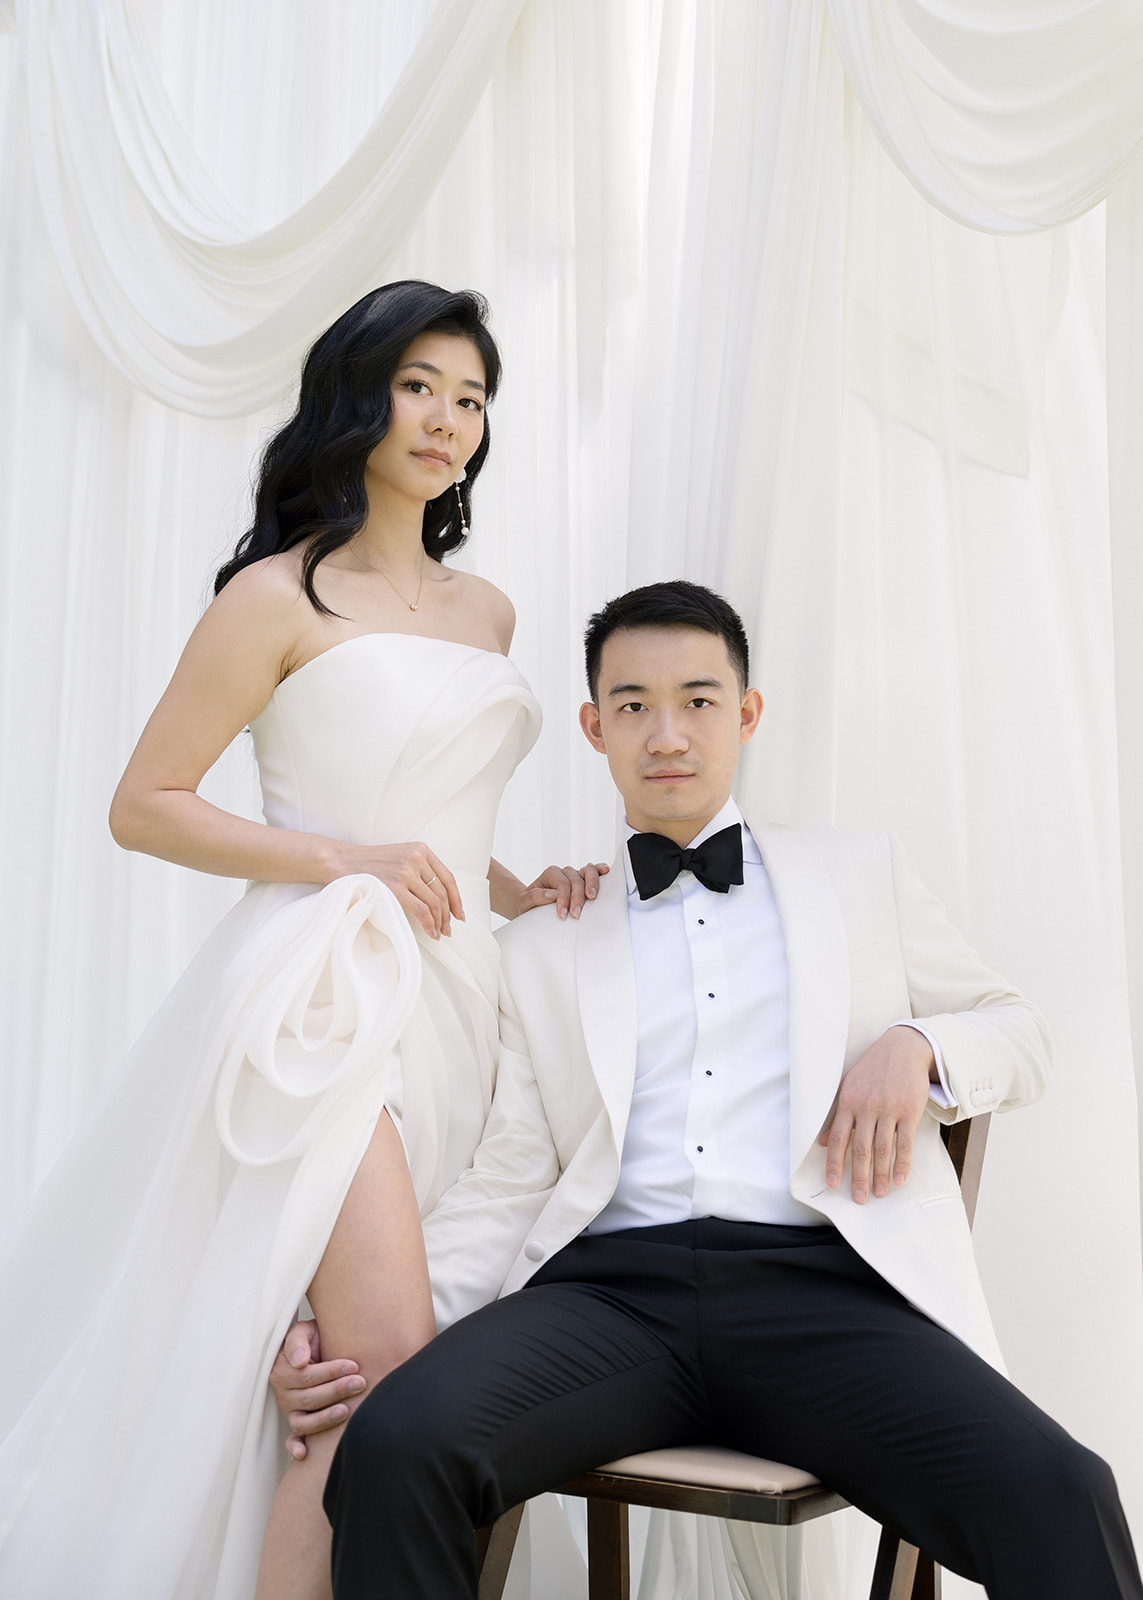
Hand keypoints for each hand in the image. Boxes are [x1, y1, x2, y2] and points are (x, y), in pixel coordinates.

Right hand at [269, 1319, 366, 1460]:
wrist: (319, 1347)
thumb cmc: (312, 1339)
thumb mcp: (303, 1331)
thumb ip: (297, 1341)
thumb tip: (299, 1360)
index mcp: (282, 1371)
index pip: (307, 1375)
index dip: (330, 1371)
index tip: (353, 1365)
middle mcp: (283, 1394)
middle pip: (309, 1398)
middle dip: (337, 1391)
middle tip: (361, 1383)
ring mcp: (290, 1411)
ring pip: (304, 1422)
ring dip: (325, 1418)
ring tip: (347, 1410)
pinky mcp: (297, 1424)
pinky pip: (293, 1439)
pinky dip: (295, 1448)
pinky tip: (304, 1454)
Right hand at [331, 841, 462, 939]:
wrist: (341, 861)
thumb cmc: (370, 863)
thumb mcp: (400, 856)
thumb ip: (419, 869)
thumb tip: (438, 896)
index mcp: (421, 849)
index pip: (448, 878)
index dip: (456, 899)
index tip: (460, 914)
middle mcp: (416, 858)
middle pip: (442, 892)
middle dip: (448, 915)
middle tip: (448, 929)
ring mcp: (406, 872)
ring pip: (434, 903)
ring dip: (439, 922)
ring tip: (439, 933)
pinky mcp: (395, 888)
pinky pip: (421, 911)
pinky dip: (429, 924)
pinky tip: (430, 932)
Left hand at [515, 861, 609, 920]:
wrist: (531, 905)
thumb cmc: (528, 904)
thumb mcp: (524, 902)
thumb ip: (534, 897)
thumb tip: (552, 894)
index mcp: (551, 873)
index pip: (561, 884)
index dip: (564, 899)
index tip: (563, 915)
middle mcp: (565, 871)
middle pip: (576, 879)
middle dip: (577, 897)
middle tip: (576, 914)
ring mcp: (576, 874)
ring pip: (588, 871)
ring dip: (592, 884)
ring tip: (592, 897)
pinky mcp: (585, 879)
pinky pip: (595, 871)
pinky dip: (600, 870)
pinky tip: (607, 872)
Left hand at [817, 1026, 935, 1203]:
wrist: (902, 1049)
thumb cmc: (872, 1070)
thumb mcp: (849, 1087)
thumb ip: (838, 1116)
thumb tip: (825, 1142)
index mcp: (848, 1102)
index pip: (839, 1139)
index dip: (835, 1164)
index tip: (833, 1185)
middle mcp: (867, 1107)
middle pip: (861, 1149)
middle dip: (859, 1177)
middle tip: (859, 1198)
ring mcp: (889, 1109)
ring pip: (883, 1149)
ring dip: (881, 1174)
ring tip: (879, 1193)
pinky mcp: (909, 1111)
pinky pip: (905, 1142)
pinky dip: (902, 1163)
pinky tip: (899, 1179)